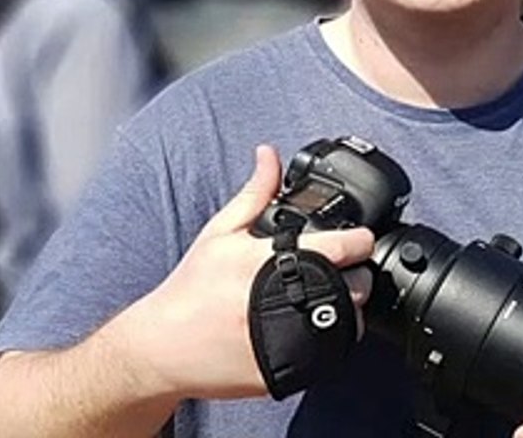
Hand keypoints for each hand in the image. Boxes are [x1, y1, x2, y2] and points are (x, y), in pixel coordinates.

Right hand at [112, 145, 374, 401]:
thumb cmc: (193, 287)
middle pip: (357, 286)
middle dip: (357, 275)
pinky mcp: (288, 370)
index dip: (358, 240)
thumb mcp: (220, 232)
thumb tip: (269, 154)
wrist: (163, 348)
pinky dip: (334, 338)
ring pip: (352, 321)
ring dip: (350, 308)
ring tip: (328, 298)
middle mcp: (283, 300)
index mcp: (271, 260)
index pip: (343, 247)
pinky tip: (315, 325)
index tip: (356, 240)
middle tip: (341, 271)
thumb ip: (254, 192)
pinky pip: (333, 352)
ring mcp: (288, 338)